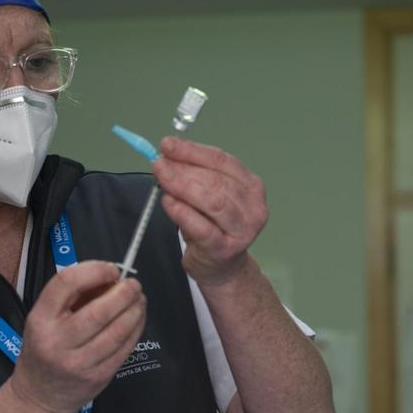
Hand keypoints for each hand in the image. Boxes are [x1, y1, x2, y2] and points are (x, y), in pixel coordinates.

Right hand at [9, 261, 146, 412]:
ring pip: (117, 331)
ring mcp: (79, 363)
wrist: (39, 396)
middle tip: (134, 284)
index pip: (66, 284)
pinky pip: (124, 348)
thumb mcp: (44, 318)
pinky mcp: (98, 377)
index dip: (94, 270)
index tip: (111, 270)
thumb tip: (111, 278)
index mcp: (40, 320)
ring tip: (139, 299)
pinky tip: (138, 318)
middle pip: (99, 311)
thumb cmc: (43, 349)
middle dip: (123, 293)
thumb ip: (72, 296)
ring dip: (135, 310)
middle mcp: (57, 342)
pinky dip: (136, 329)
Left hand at [153, 137, 267, 286]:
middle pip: (216, 180)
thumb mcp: (207, 196)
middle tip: (160, 163)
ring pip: (213, 201)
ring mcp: (242, 230)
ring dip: (183, 186)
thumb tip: (168, 155)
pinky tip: (168, 202)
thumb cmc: (213, 227)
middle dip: (184, 168)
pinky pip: (202, 227)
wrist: (221, 267)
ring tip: (162, 178)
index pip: (222, 161)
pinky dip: (182, 212)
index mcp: (252, 186)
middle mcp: (252, 207)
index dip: (193, 150)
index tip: (169, 145)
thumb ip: (193, 175)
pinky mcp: (224, 249)